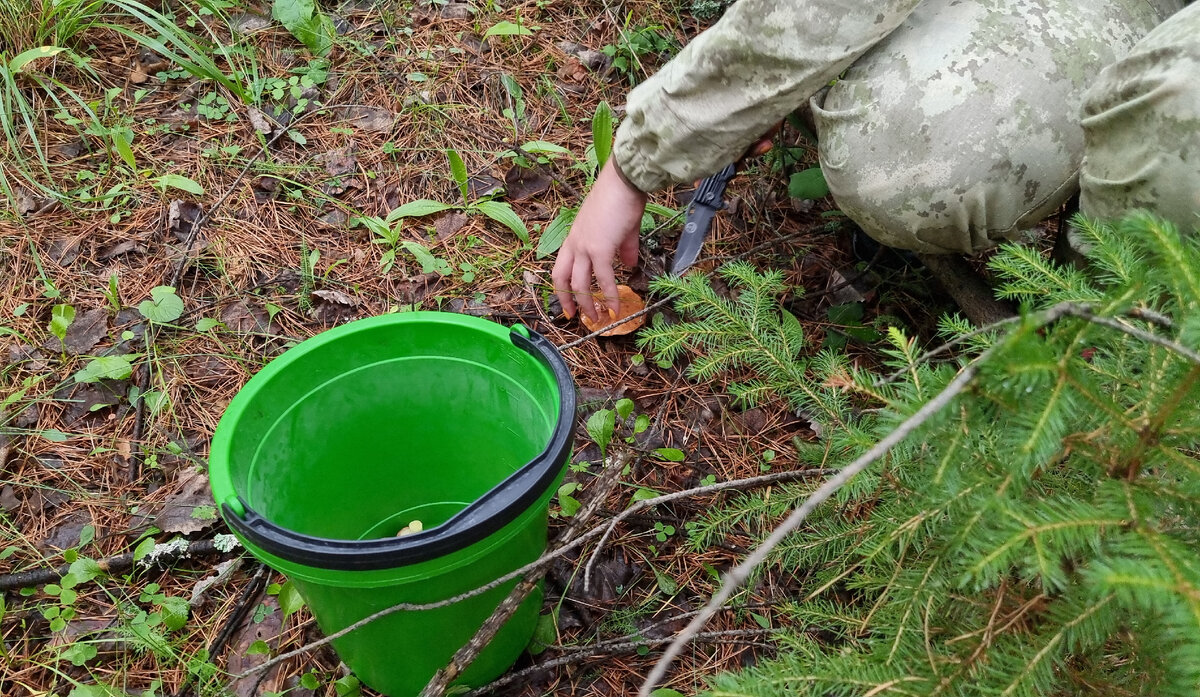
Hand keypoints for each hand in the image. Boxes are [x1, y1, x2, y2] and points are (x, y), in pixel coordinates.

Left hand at [552, 160, 647, 321]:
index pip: (560, 267)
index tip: (568, 303)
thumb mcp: (620, 229)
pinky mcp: (599, 248)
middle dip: (567, 300)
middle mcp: (574, 243)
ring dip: (587, 304)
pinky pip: (602, 278)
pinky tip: (616, 307)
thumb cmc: (621, 198)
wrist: (624, 182)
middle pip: (561, 278)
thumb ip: (622, 249)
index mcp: (574, 237)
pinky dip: (609, 295)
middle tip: (574, 317)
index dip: (562, 288)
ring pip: (579, 283)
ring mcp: (584, 246)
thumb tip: (628, 264)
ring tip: (597, 318)